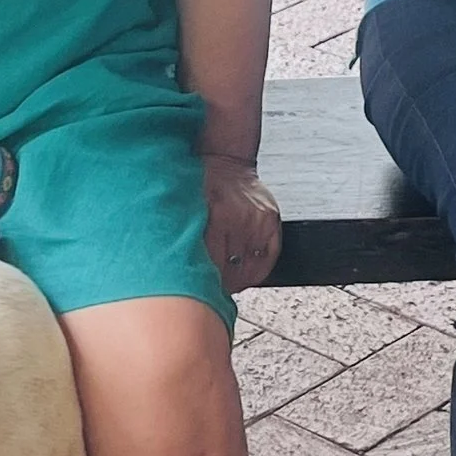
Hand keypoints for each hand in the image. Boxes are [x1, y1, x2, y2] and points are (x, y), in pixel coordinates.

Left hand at [201, 153, 281, 292]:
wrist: (224, 161)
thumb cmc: (200, 187)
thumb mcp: (187, 211)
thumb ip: (187, 240)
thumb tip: (183, 275)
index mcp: (217, 217)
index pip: (212, 265)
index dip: (205, 283)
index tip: (197, 294)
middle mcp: (241, 219)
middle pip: (232, 269)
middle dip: (220, 283)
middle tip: (210, 292)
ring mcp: (259, 220)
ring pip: (252, 267)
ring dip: (239, 280)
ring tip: (228, 284)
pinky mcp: (272, 220)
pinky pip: (270, 256)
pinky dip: (259, 270)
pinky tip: (247, 274)